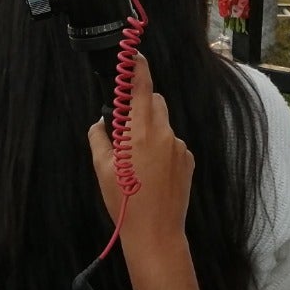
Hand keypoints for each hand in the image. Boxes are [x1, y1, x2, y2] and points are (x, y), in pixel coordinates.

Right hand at [86, 54, 193, 249]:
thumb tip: (102, 123)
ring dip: (150, 131)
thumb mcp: (102, 169)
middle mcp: (165, 134)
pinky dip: (162, 148)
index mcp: (141, 133)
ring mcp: (180, 147)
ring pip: (163, 124)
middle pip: (154, 102)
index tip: (134, 56)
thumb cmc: (125, 203)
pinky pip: (173, 143)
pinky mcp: (189, 160)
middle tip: (125, 129)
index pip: (142, 88)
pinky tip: (152, 173)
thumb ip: (100, 138)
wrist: (156, 233)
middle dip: (140, 106)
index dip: (138, 68)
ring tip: (138, 162)